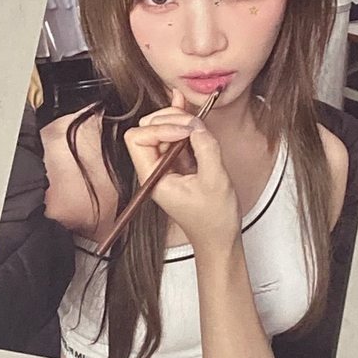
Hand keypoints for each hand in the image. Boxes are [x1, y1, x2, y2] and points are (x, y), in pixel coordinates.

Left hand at [123, 89, 241, 256]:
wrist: (219, 240)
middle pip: (147, 129)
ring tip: (195, 119)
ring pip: (161, 130)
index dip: (160, 128)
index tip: (185, 130)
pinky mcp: (180, 164)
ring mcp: (167, 166)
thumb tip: (197, 124)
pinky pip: (175, 138)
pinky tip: (194, 117)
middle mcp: (155, 170)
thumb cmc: (213, 221)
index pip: (138, 139)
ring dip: (177, 120)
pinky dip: (184, 125)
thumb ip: (205, 148)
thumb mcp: (214, 180)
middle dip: (168, 119)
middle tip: (191, 120)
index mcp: (154, 178)